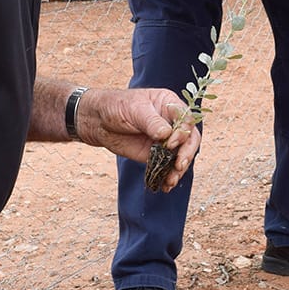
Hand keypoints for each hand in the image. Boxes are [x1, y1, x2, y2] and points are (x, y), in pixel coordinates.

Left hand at [76, 86, 199, 187]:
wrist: (98, 121)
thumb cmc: (116, 106)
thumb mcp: (134, 109)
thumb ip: (151, 122)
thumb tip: (166, 134)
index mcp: (170, 104)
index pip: (187, 119)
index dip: (183, 132)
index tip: (171, 143)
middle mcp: (172, 122)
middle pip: (190, 139)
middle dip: (186, 153)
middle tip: (178, 165)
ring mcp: (165, 139)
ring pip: (181, 155)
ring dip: (179, 169)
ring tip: (171, 180)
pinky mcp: (156, 154)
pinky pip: (167, 165)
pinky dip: (168, 175)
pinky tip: (165, 184)